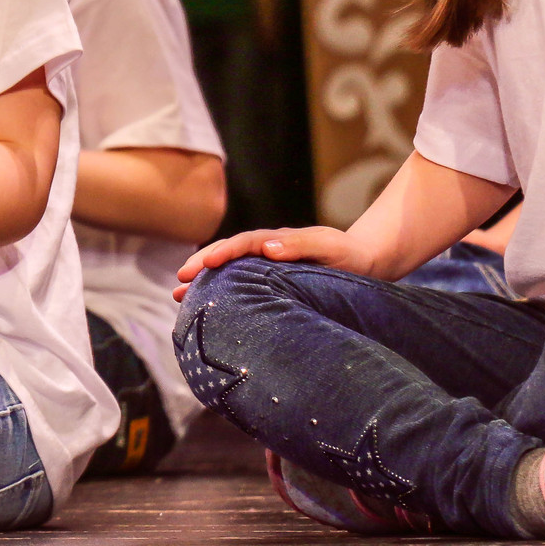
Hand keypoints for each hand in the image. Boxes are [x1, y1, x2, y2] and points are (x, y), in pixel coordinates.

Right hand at [173, 227, 374, 300]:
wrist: (365, 263)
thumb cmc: (349, 256)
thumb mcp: (330, 247)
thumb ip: (300, 245)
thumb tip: (267, 248)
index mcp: (278, 241)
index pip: (244, 243)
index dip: (223, 252)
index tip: (205, 264)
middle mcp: (267, 251)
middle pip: (227, 254)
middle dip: (201, 264)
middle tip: (180, 280)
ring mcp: (266, 266)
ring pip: (229, 270)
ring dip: (204, 280)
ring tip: (179, 295)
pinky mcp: (270, 282)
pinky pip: (239, 283)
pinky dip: (220, 291)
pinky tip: (206, 304)